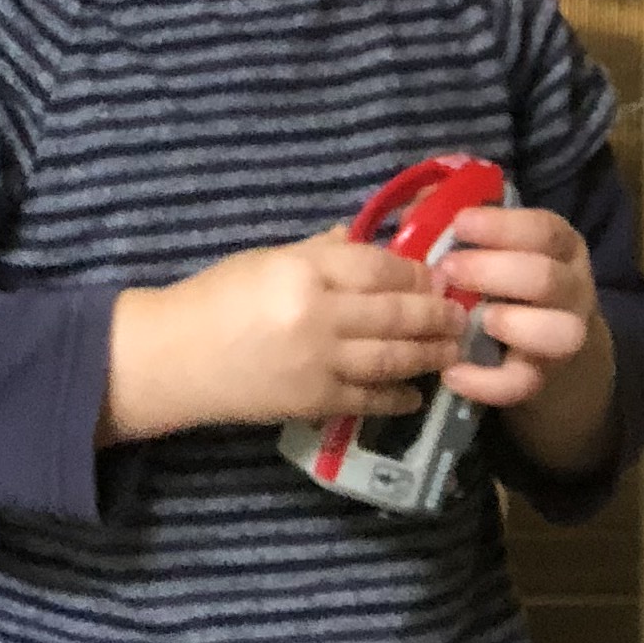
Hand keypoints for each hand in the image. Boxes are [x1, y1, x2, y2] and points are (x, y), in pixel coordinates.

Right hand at [102, 233, 460, 441]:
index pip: (377, 267)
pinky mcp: (318, 401)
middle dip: (436, 314)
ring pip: (393, 357)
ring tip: (453, 350)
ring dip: (430, 355)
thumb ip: (320, 252)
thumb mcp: (268, 259)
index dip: (415, 273)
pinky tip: (418, 390)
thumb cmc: (220, 298)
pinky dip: (400, 395)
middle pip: (395, 313)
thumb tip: (365, 241)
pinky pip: (372, 398)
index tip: (438, 276)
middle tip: (462, 315)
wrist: (181, 356)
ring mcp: (321, 363)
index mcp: (304, 271)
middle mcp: (319, 316)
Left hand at [436, 205, 607, 446]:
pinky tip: (453, 373)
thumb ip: (458, 223)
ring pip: (557, 333)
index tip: (461, 225)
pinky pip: (523, 384)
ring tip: (473, 321)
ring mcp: (565, 336)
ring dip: (511, 324)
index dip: (503, 226)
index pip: (544, 231)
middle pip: (547, 279)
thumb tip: (418, 210)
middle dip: (494, 272)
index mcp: (561, 247)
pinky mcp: (545, 377)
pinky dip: (487, 383)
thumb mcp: (492, 244)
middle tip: (449, 271)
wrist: (540, 343)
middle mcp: (573, 290)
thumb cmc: (503, 278)